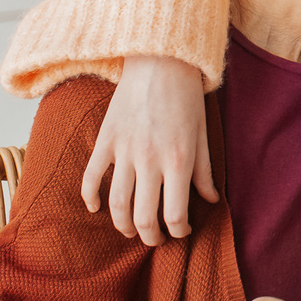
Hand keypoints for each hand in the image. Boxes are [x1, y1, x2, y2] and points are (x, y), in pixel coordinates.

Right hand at [83, 54, 217, 245]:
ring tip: (130, 230)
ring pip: (117, 204)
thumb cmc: (186, 97)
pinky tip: (96, 208)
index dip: (178, 231)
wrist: (160, 61)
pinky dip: (90, 198)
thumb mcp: (202, 135)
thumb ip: (205, 171)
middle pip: (143, 217)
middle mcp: (150, 160)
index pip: (175, 215)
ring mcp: (124, 151)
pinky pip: (91, 177)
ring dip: (123, 225)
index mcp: (178, 161)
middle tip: (155, 238)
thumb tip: (209, 201)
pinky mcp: (106, 139)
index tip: (181, 231)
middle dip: (150, 236)